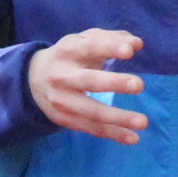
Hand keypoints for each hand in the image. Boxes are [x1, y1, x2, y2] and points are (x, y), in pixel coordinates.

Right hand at [30, 28, 147, 144]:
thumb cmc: (71, 56)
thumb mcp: (85, 41)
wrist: (34, 79)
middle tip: (139, 84)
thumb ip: (112, 39)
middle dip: (114, 83)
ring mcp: (62, 100)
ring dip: (118, 117)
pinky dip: (113, 133)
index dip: (109, 47)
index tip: (130, 50)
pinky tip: (133, 137)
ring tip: (143, 121)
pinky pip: (91, 127)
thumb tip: (138, 44)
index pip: (89, 47)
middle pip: (88, 81)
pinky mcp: (65, 119)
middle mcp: (62, 75)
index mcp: (68, 50)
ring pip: (91, 111)